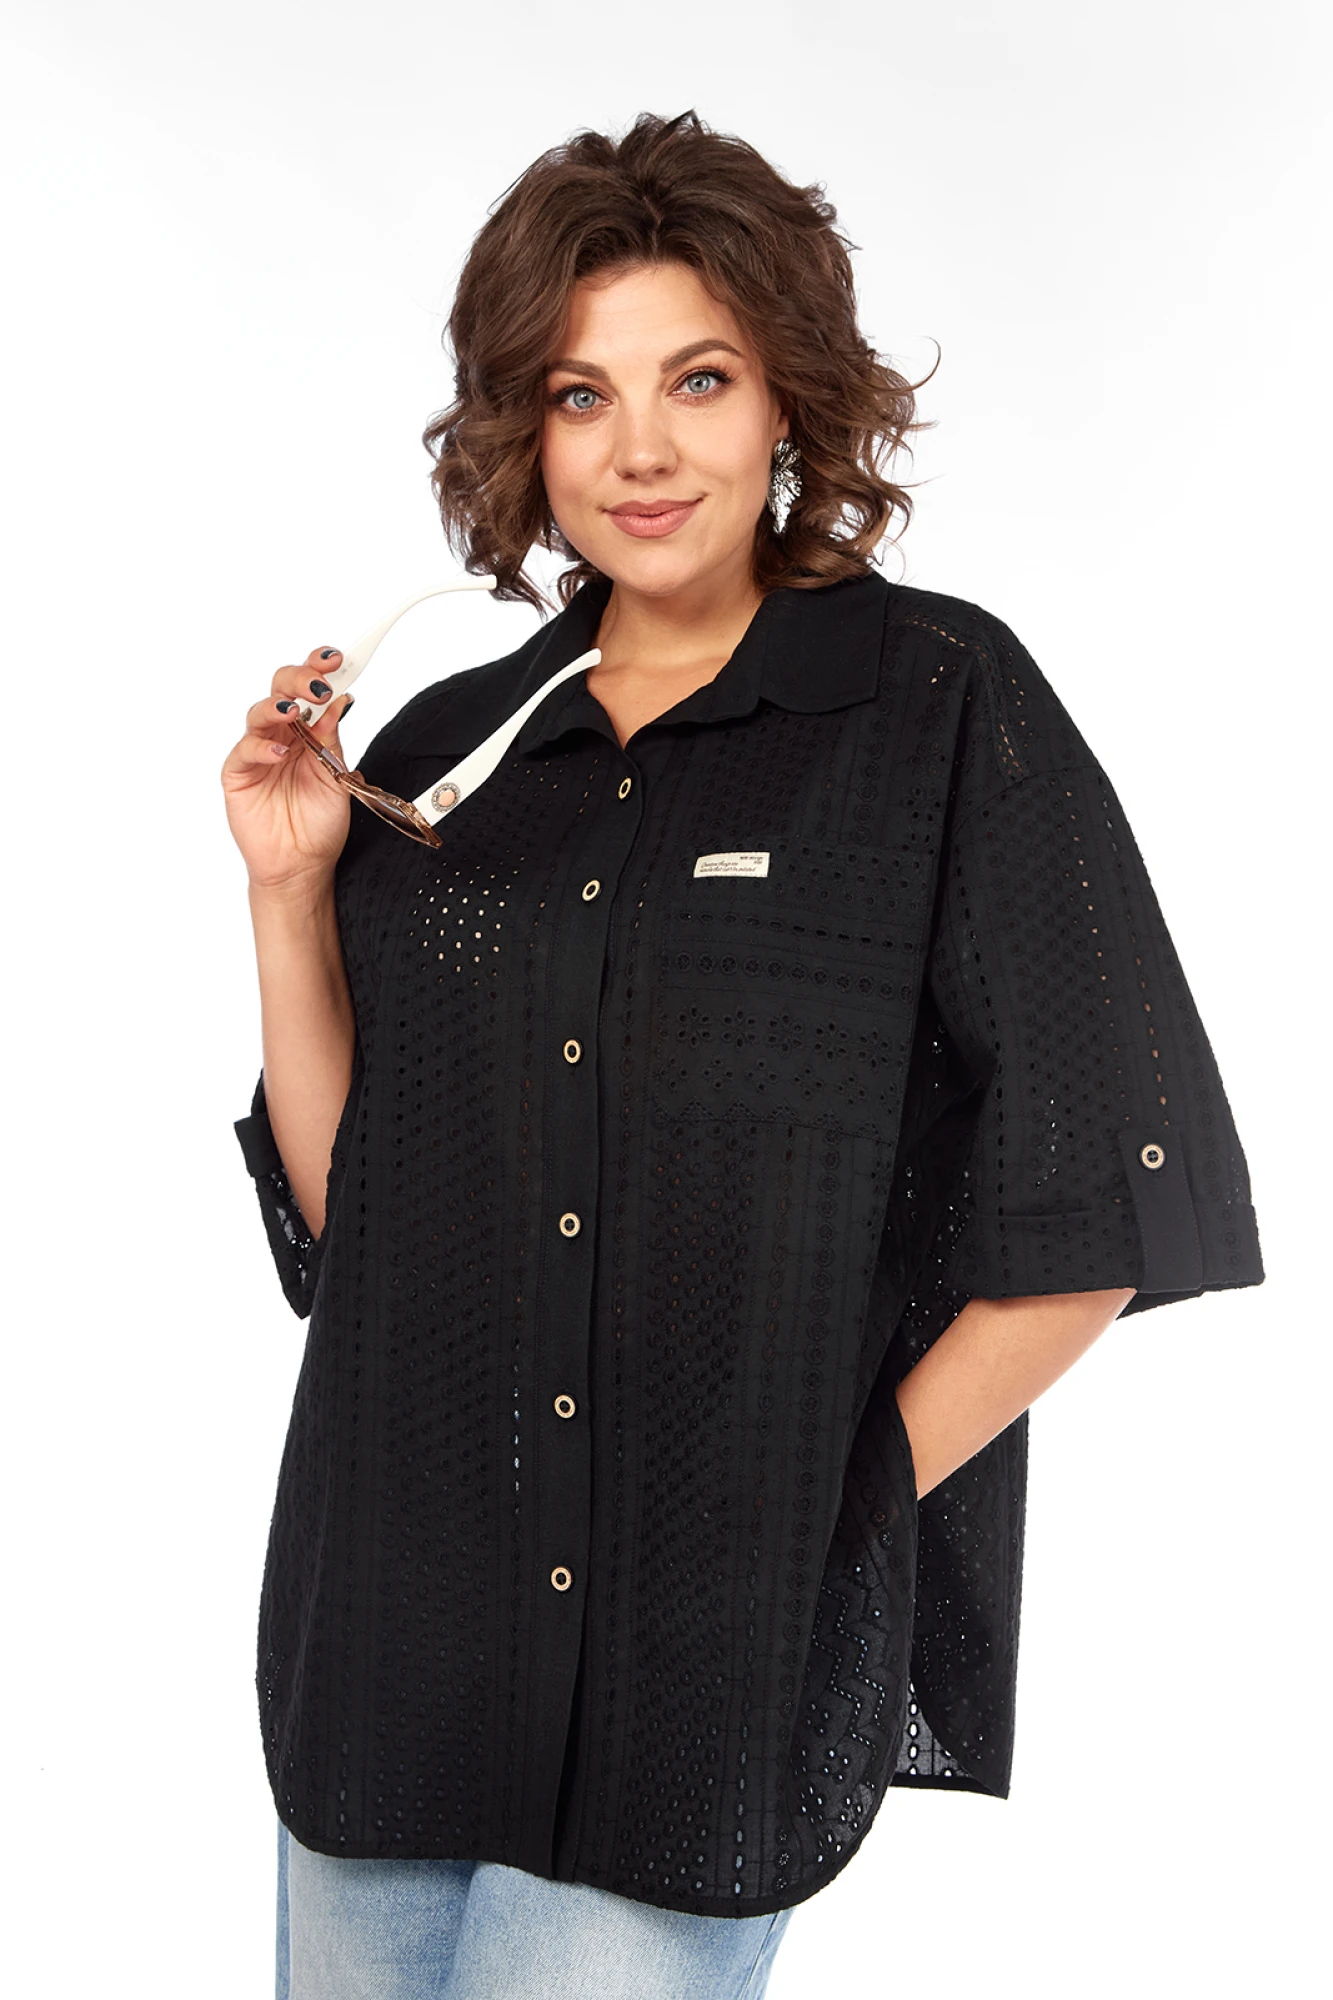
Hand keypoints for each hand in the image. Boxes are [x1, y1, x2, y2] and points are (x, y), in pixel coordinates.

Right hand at [222, 647, 354, 891]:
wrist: (302, 865)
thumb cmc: (319, 824)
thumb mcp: (337, 777)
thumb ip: (333, 739)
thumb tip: (342, 699)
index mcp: (309, 731)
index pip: (311, 690)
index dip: (320, 669)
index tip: (337, 658)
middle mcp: (282, 735)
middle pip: (282, 690)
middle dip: (299, 680)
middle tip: (318, 684)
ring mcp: (258, 751)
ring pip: (259, 713)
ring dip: (277, 706)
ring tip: (295, 711)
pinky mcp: (238, 773)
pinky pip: (245, 751)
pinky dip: (261, 747)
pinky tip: (278, 752)